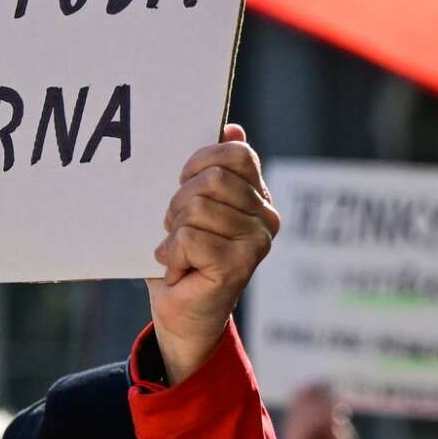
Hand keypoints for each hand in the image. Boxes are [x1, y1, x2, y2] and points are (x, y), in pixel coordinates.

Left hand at [145, 124, 281, 384]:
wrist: (180, 311)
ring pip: (198, 208)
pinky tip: (177, 267)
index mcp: (258, 195)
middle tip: (176, 226)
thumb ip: (212, 167)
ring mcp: (256, 242)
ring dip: (174, 229)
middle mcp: (266, 217)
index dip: (199, 162)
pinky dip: (171, 252)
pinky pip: (190, 237)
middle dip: (179, 201)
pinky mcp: (239, 265)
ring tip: (178, 248)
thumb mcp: (192, 202)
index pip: (236, 153)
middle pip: (212, 180)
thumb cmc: (184, 252)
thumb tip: (231, 127)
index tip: (182, 182)